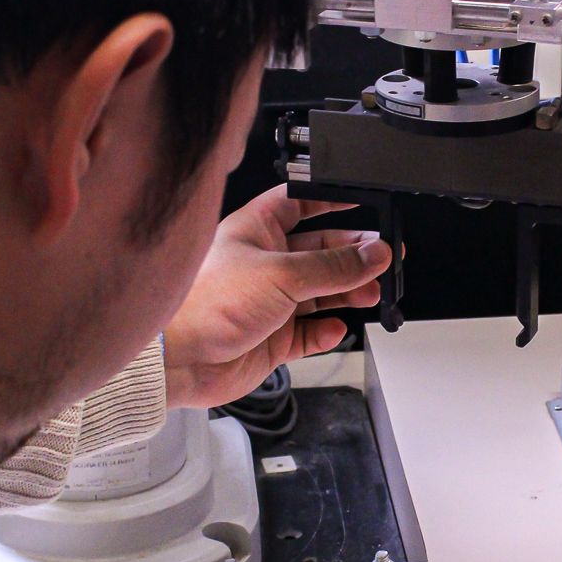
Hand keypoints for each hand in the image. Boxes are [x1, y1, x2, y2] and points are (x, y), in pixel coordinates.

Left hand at [162, 186, 391, 408]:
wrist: (178, 360)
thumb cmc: (204, 305)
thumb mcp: (281, 274)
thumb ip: (334, 267)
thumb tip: (373, 254)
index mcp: (257, 230)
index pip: (299, 203)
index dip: (331, 201)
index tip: (365, 203)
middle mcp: (264, 263)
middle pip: (320, 250)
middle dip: (353, 254)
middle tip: (383, 258)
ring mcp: (269, 302)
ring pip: (321, 293)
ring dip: (348, 292)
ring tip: (371, 293)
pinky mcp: (272, 338)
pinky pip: (311, 333)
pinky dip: (327, 331)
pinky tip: (337, 328)